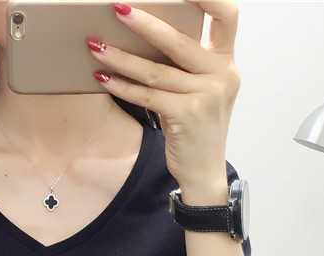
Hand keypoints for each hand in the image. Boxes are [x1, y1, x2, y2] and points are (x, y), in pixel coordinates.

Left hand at [89, 1, 239, 198]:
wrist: (204, 172)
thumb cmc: (197, 129)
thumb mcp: (202, 91)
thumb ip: (189, 64)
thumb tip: (148, 34)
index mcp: (226, 63)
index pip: (226, 15)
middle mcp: (221, 76)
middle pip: (179, 40)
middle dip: (145, 22)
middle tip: (117, 8)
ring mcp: (205, 96)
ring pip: (156, 70)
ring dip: (122, 57)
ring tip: (96, 46)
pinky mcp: (187, 115)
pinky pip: (148, 95)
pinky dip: (123, 86)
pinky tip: (104, 78)